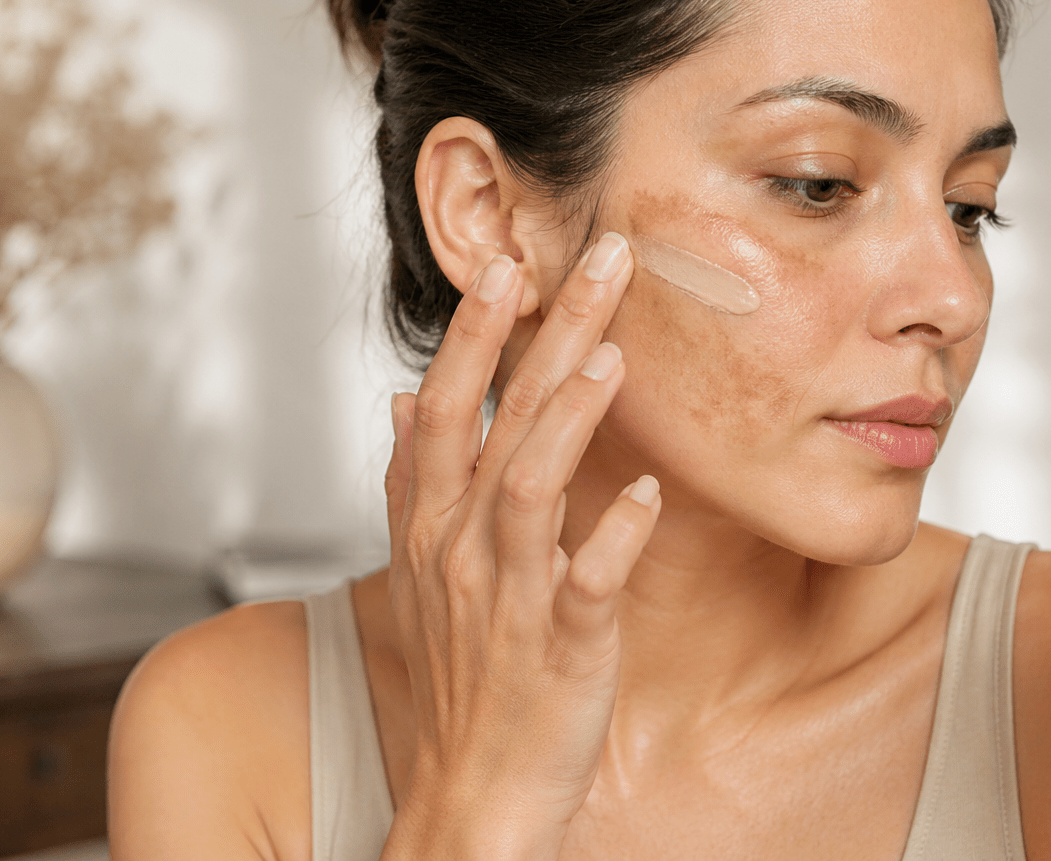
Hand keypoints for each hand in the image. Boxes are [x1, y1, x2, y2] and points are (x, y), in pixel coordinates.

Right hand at [378, 234, 658, 860]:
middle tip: (600, 259)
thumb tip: (402, 398)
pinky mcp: (559, 648)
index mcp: (433, 524)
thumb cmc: (462, 672)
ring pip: (529, 490)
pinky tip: (648, 495)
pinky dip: (614, 538)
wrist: (472, 790)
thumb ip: (415, 479)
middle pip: (496, 422)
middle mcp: (462, 549)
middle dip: (546, 336)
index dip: (472, 336)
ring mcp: (507, 598)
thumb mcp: (420, 570)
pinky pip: (585, 585)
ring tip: (613, 356)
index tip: (505, 263)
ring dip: (568, 421)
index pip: (446, 408)